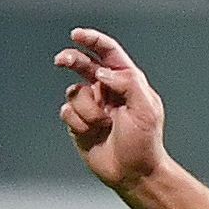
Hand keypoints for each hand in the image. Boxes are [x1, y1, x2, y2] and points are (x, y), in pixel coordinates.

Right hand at [56, 27, 168, 191]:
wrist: (133, 173)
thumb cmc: (145, 142)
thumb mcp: (146, 109)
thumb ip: (128, 83)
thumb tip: (102, 71)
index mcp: (126, 81)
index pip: (108, 53)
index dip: (92, 40)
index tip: (76, 35)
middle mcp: (107, 90)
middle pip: (82, 64)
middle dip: (71, 59)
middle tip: (61, 61)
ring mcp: (91, 105)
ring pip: (74, 92)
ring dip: (86, 109)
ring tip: (102, 124)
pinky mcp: (78, 122)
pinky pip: (67, 112)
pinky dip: (78, 122)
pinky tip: (91, 133)